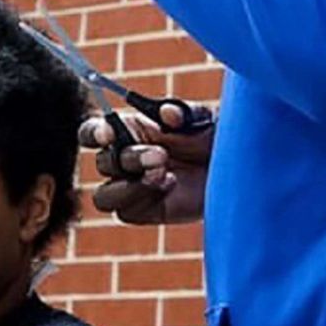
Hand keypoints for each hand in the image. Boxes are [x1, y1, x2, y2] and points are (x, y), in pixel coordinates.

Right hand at [78, 105, 214, 224]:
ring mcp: (131, 188)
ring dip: (129, 187)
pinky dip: (144, 198)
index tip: (110, 133)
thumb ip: (184, 113)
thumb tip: (167, 113)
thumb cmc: (213, 137)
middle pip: (103, 163)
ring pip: (104, 196)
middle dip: (130, 158)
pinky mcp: (143, 211)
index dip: (94, 133)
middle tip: (162, 155)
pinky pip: (125, 212)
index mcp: (127, 130)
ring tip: (164, 174)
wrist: (233, 170)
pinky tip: (171, 185)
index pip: (92, 132)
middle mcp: (123, 159)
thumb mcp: (202, 119)